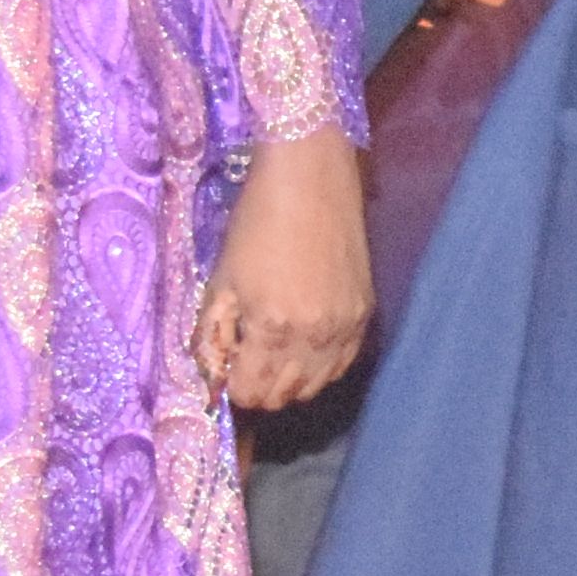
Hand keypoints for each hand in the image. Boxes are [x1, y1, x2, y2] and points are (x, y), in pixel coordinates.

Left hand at [200, 131, 376, 411]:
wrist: (311, 180)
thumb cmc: (256, 224)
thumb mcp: (221, 282)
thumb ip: (212, 337)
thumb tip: (210, 379)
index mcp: (273, 328)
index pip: (252, 393)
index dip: (232, 386)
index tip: (226, 365)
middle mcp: (316, 336)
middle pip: (286, 395)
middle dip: (260, 386)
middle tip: (246, 358)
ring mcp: (347, 326)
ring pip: (318, 384)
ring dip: (291, 379)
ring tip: (275, 352)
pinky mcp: (366, 312)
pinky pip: (343, 361)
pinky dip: (322, 364)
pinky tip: (305, 343)